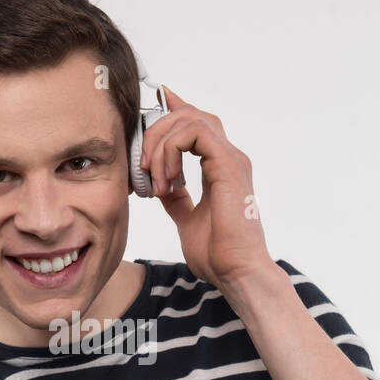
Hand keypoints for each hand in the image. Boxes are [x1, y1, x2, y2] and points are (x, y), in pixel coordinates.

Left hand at [139, 88, 272, 288]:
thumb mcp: (186, 219)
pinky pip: (194, 133)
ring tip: (153, 178)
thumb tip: (161, 186)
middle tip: (142, 165)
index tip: (149, 109)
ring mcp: (230, 158)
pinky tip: (165, 179)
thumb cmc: (218, 254)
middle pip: (189, 114)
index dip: (173, 108)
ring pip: (190, 118)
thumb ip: (176, 199)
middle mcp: (228, 157)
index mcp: (221, 166)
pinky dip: (171, 150)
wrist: (237, 272)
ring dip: (161, 143)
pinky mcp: (228, 164)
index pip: (196, 123)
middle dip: (156, 131)